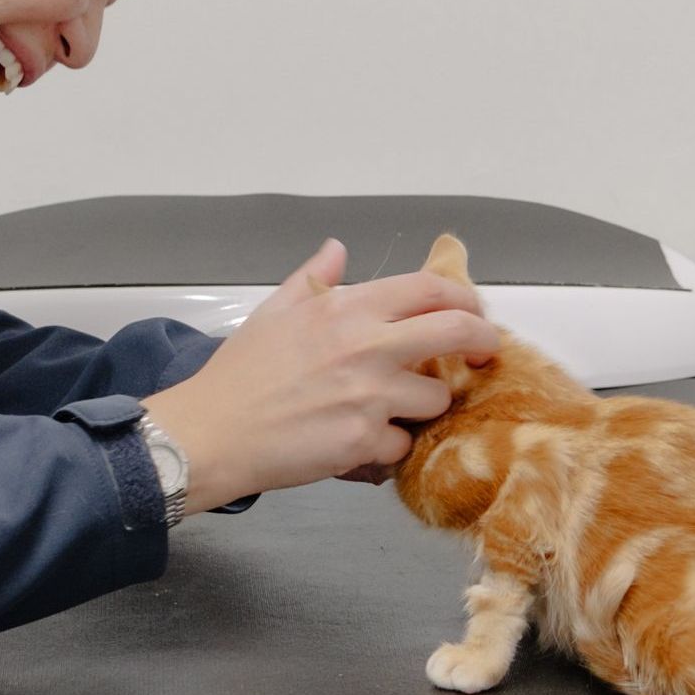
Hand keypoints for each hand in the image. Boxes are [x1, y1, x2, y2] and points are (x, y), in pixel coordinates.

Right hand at [144, 238, 497, 513]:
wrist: (212, 432)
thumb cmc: (240, 373)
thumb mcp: (273, 310)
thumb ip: (313, 277)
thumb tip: (337, 248)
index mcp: (346, 308)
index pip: (428, 288)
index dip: (463, 297)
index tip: (471, 310)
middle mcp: (366, 345)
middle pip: (456, 332)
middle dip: (482, 340)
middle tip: (482, 353)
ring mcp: (370, 396)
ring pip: (436, 398)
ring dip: (423, 405)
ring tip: (393, 409)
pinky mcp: (365, 442)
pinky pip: (403, 444)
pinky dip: (389, 447)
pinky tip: (363, 442)